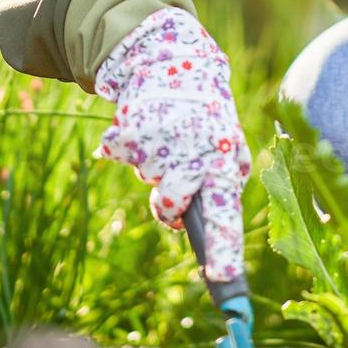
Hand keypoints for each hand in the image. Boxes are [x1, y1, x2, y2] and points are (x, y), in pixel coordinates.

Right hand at [93, 7, 250, 280]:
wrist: (170, 61)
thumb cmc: (204, 117)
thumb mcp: (227, 144)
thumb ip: (223, 182)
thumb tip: (209, 230)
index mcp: (226, 163)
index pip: (226, 217)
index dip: (224, 254)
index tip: (225, 286)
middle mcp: (196, 154)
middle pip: (174, 202)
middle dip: (171, 209)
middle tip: (173, 212)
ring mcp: (162, 142)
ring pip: (149, 186)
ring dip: (154, 177)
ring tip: (165, 149)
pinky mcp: (130, 128)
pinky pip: (120, 152)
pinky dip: (125, 144)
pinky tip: (140, 123)